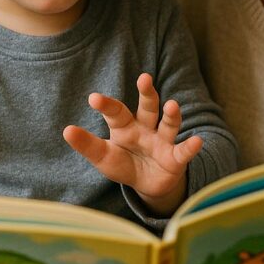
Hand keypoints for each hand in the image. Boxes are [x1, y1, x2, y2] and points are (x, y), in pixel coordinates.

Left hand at [63, 73, 202, 214]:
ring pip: (168, 123)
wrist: (148, 184)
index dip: (106, 105)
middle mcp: (146, 128)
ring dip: (172, 114)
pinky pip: (184, 150)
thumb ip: (87, 145)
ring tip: (172, 105)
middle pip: (148, 107)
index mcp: (125, 126)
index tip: (93, 98)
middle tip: (144, 78)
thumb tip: (66, 130)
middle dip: (147, 92)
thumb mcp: (103, 157)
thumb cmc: (124, 165)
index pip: (115, 112)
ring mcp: (163, 141)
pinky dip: (191, 146)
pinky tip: (197, 141)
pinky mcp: (176, 158)